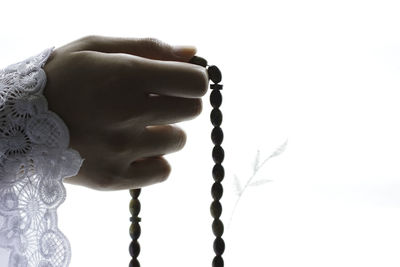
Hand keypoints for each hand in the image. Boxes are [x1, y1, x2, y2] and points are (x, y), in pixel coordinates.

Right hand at [42, 35, 208, 190]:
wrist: (14, 123)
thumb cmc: (60, 78)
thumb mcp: (96, 47)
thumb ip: (149, 47)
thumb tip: (192, 52)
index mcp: (126, 75)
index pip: (195, 82)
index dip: (193, 79)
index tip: (181, 80)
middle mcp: (127, 114)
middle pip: (192, 111)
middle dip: (179, 102)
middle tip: (153, 101)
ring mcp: (122, 150)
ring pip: (178, 140)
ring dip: (164, 131)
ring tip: (133, 125)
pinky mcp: (115, 178)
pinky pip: (163, 170)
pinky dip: (154, 159)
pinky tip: (132, 149)